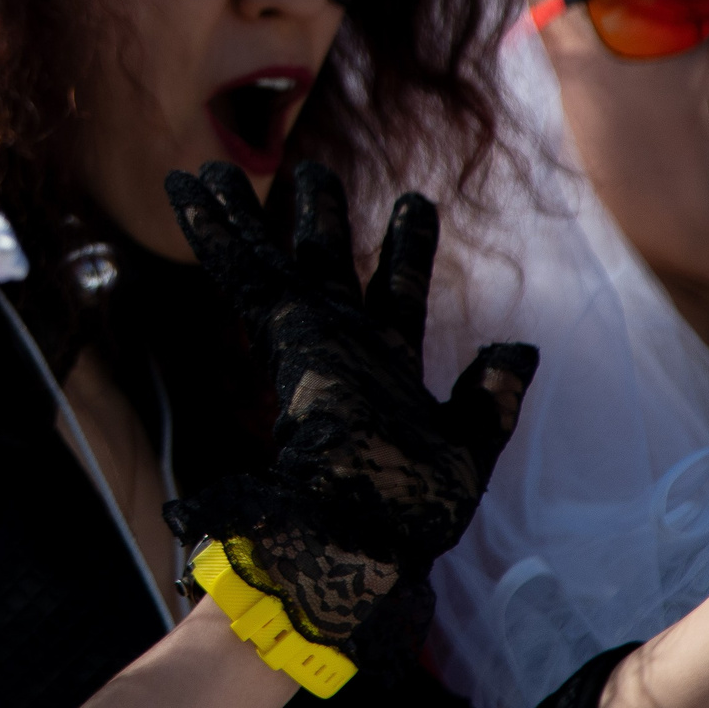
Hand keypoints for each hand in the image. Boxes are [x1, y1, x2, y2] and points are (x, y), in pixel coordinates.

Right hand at [161, 162, 536, 653]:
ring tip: (220, 165)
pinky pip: (239, 272)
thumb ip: (488, 395)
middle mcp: (342, 346)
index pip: (396, 291)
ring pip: (272, 257)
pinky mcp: (273, 335)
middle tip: (308, 168)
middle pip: (325, 262)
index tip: (415, 200)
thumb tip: (520, 346)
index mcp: (387, 368)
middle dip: (317, 215)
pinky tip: (188, 192)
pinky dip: (213, 231)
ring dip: (247, 212)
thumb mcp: (468, 446)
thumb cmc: (410, 510)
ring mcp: (305, 338)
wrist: (358, 541)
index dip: (406, 246)